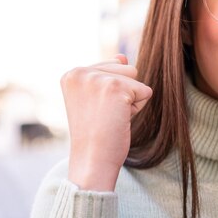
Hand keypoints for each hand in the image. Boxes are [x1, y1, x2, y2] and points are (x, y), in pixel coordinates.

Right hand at [61, 54, 151, 190]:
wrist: (92, 160)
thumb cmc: (95, 134)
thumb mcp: (97, 99)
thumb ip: (108, 74)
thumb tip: (122, 56)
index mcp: (72, 74)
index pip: (113, 67)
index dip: (112, 93)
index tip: (96, 112)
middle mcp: (80, 72)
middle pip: (126, 68)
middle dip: (124, 93)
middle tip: (106, 116)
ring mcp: (97, 78)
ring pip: (136, 78)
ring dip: (131, 100)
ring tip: (112, 117)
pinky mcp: (115, 87)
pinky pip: (145, 91)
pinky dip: (138, 109)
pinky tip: (119, 121)